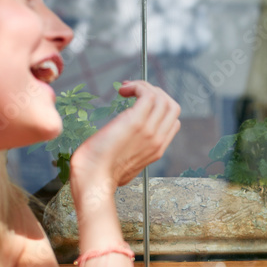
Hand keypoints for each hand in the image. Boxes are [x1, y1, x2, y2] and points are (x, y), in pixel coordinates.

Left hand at [69, 81, 180, 199]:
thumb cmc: (99, 174)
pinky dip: (137, 86)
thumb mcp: (123, 166)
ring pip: (162, 97)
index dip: (159, 107)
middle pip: (172, 106)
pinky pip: (148, 95)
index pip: (173, 121)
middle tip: (133, 91)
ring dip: (143, 86)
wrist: (93, 180)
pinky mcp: (135, 123)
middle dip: (154, 92)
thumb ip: (129, 154)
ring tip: (125, 89)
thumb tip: (120, 147)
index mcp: (156, 150)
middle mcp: (157, 140)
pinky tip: (122, 90)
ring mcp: (149, 132)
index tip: (139, 103)